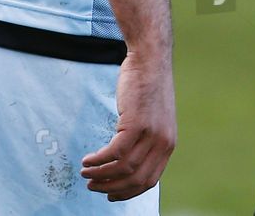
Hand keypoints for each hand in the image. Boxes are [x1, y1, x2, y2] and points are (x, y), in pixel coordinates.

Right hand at [81, 49, 175, 200]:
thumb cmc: (147, 85)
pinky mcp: (136, 124)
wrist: (149, 59)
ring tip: (86, 173)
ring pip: (123, 168)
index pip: (149, 180)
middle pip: (136, 179)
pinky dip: (99, 160)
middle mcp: (162, 143)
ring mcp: (150, 134)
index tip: (112, 195)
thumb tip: (127, 159)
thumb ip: (146, 139)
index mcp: (168, 144)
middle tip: (93, 186)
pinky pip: (115, 153)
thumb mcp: (154, 118)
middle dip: (112, 187)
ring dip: (101, 174)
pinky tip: (88, 159)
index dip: (128, 192)